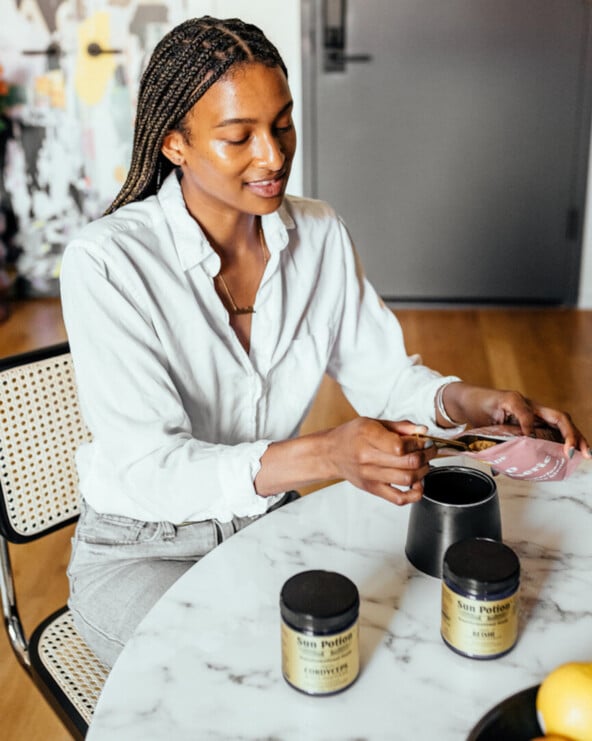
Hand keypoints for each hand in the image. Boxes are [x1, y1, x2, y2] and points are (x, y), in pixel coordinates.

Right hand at [325, 417, 437, 504]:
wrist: (331, 453)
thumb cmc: (351, 436)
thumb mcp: (373, 422)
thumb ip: (400, 426)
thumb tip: (422, 431)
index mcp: (368, 436)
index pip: (401, 445)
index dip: (419, 443)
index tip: (424, 440)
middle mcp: (368, 457)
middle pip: (408, 462)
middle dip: (426, 455)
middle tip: (429, 450)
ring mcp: (370, 476)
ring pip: (407, 479)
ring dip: (423, 472)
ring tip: (424, 464)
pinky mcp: (373, 489)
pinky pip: (398, 498)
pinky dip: (414, 494)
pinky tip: (417, 484)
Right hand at [443, 382, 590, 458]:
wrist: (462, 400)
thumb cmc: (480, 416)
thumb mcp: (493, 436)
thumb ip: (499, 450)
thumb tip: (499, 471)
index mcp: (533, 418)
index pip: (560, 426)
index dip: (574, 439)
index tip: (582, 455)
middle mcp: (534, 409)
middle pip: (564, 419)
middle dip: (576, 437)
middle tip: (583, 454)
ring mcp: (524, 403)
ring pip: (555, 415)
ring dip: (566, 433)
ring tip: (568, 449)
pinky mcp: (510, 399)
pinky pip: (524, 413)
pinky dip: (528, 426)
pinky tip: (528, 437)